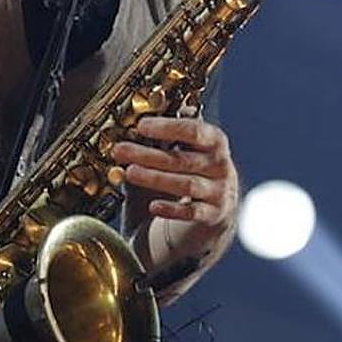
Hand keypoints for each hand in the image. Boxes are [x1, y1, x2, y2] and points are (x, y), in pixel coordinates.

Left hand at [113, 116, 238, 228]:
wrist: (215, 208)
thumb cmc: (192, 172)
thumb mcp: (184, 151)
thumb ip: (164, 142)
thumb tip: (134, 132)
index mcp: (214, 142)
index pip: (194, 131)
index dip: (167, 127)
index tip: (142, 126)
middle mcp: (220, 165)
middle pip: (183, 159)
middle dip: (149, 155)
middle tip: (121, 150)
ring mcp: (219, 191)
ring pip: (186, 185)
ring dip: (155, 178)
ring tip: (130, 173)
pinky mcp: (213, 215)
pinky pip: (191, 212)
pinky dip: (171, 209)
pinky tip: (153, 206)